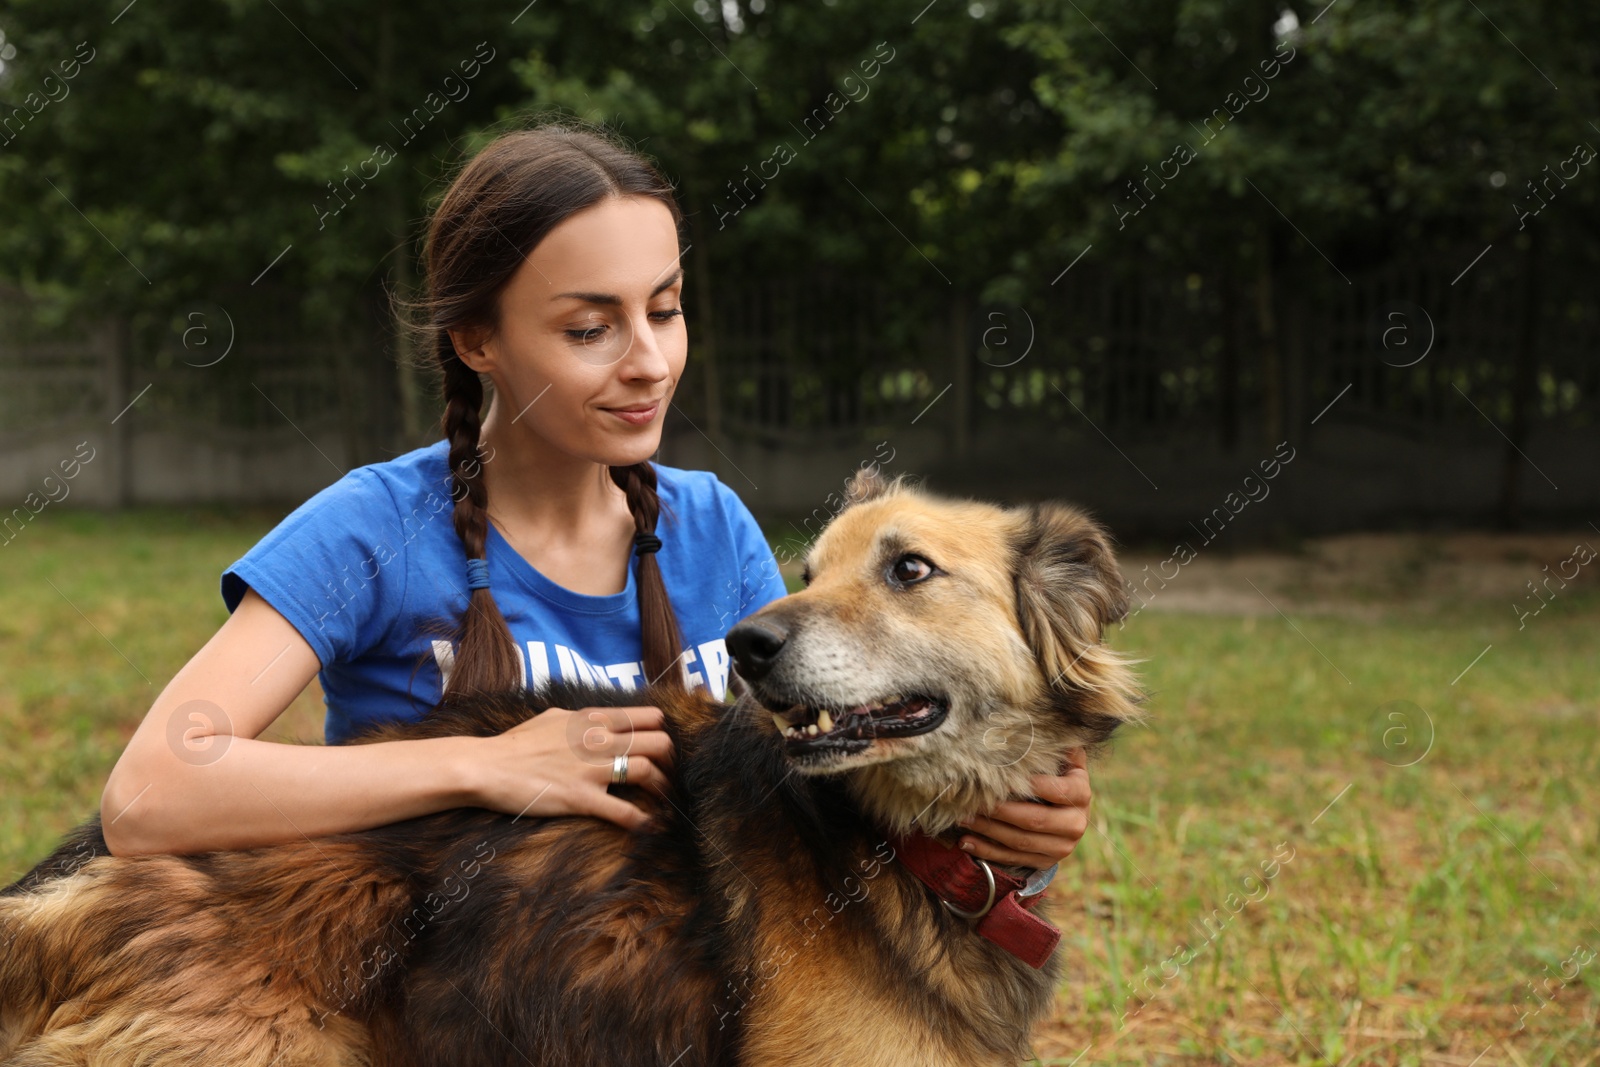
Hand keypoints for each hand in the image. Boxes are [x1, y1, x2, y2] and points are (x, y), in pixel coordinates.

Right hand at [466, 705, 674, 830]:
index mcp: (593, 719)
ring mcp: (590, 769)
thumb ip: (583, 718)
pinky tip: (647, 827)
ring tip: (663, 801)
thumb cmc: (517, 744)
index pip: (649, 717)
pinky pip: (623, 811)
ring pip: (648, 771)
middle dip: (671, 762)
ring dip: (662, 789)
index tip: (665, 749)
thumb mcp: (555, 717)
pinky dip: (641, 821)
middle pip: (659, 743)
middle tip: (670, 776)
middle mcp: (598, 739)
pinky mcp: (581, 798)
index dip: (664, 733)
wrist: (487, 766)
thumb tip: (601, 719)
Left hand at [954, 747, 1090, 868]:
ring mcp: (1061, 847)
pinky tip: (966, 842)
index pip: (1059, 790)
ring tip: (962, 818)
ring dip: (988, 832)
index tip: (1003, 779)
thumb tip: (1042, 719)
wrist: (1066, 812)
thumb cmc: (1055, 775)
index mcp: (1081, 794)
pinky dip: (988, 851)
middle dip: (1000, 812)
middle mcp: (1076, 823)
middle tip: (972, 802)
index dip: (1033, 786)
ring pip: (1021, 842)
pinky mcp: (1045, 861)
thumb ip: (1054, 745)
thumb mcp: (1061, 759)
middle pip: (1035, 820)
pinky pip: (1013, 859)